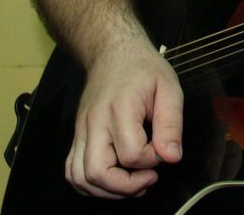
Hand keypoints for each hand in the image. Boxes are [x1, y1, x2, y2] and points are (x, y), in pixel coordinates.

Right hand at [65, 39, 183, 198]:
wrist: (113, 53)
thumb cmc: (142, 69)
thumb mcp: (169, 89)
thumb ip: (172, 125)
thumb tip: (171, 156)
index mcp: (120, 109)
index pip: (131, 154)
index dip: (152, 160)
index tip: (163, 149)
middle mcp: (95, 123)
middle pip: (98, 172)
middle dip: (126, 186)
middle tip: (148, 178)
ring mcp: (82, 131)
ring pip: (80, 178)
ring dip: (107, 190)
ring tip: (132, 183)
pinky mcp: (77, 136)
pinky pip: (72, 171)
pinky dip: (89, 184)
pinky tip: (111, 181)